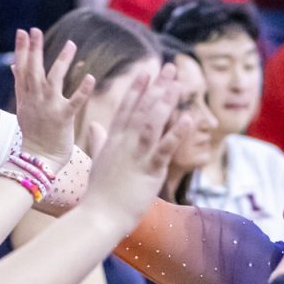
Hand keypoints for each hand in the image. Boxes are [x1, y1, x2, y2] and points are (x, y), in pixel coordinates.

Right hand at [12, 28, 93, 172]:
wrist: (37, 161)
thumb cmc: (33, 135)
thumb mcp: (23, 108)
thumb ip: (21, 85)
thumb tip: (14, 66)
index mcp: (26, 97)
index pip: (22, 69)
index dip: (22, 49)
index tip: (23, 32)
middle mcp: (35, 100)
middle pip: (34, 70)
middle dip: (34, 50)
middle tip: (35, 30)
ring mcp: (48, 108)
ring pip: (54, 79)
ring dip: (62, 61)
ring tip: (71, 44)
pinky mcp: (63, 119)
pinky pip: (74, 102)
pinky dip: (82, 90)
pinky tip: (90, 77)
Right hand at [81, 65, 188, 229]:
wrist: (99, 216)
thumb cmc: (99, 193)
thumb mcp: (98, 161)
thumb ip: (98, 140)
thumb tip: (95, 125)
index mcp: (113, 140)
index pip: (126, 108)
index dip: (137, 88)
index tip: (147, 71)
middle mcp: (124, 143)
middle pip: (142, 109)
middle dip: (157, 87)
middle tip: (170, 67)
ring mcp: (136, 156)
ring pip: (152, 123)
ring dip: (166, 102)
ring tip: (179, 84)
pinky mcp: (149, 171)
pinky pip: (164, 149)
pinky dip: (177, 134)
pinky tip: (188, 119)